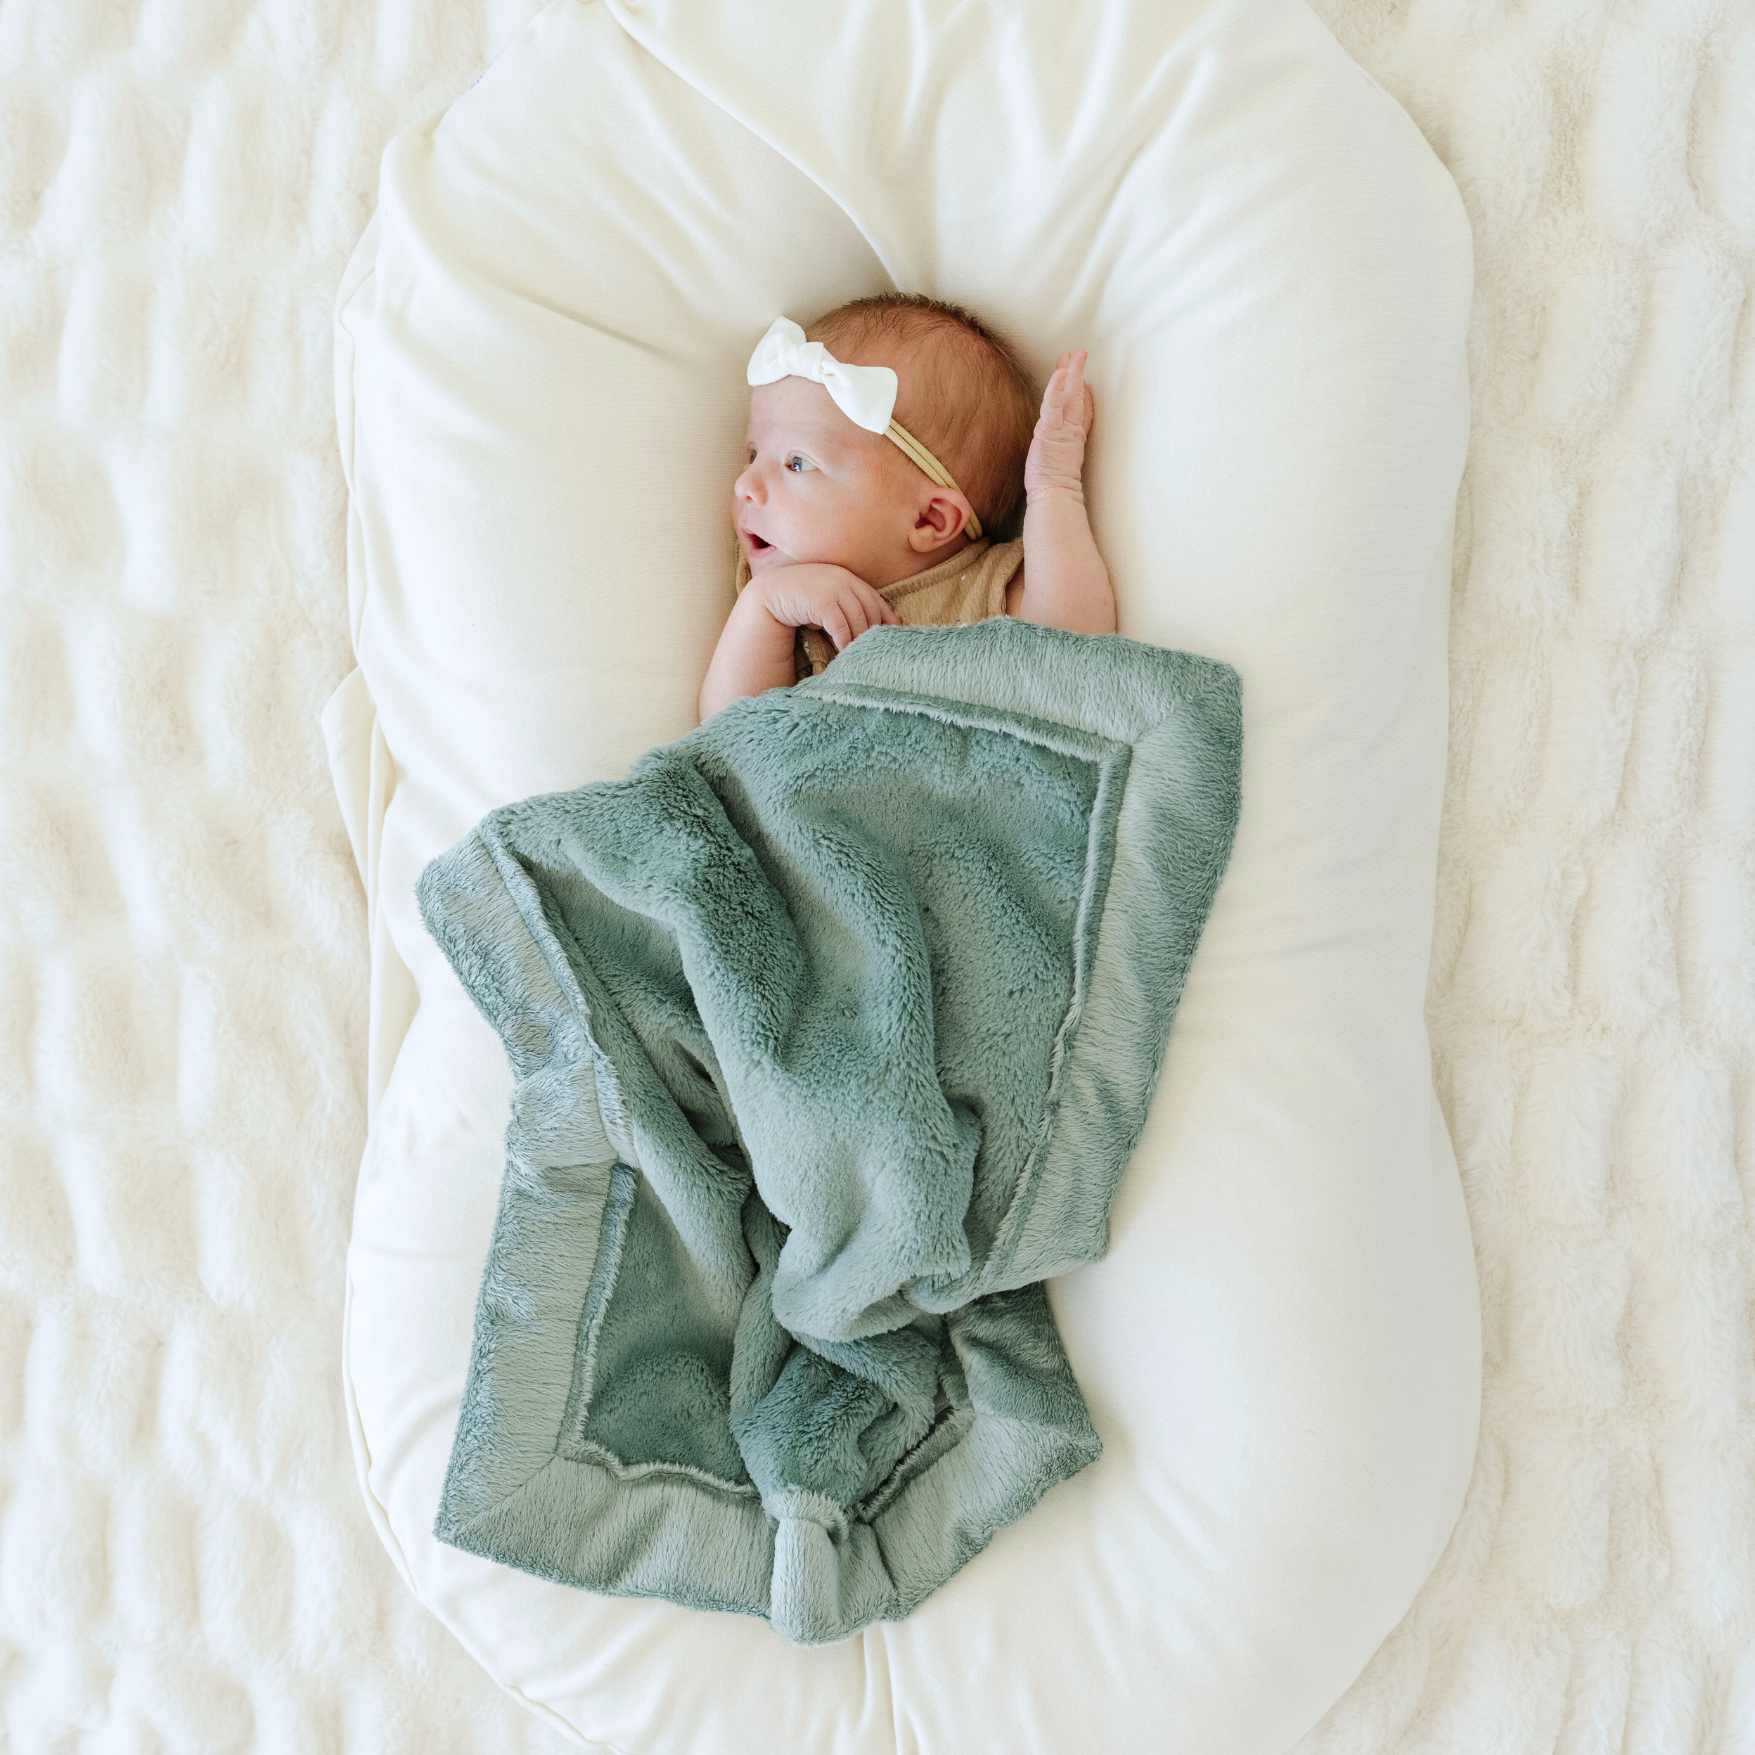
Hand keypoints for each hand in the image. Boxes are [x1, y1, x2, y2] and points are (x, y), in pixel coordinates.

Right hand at [757, 563, 900, 650]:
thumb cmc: (799, 599)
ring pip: (857, 620)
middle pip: (869, 611)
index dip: (886, 617)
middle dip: (872, 632)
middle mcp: (843, 579)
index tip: (894, 633)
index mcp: (847, 576)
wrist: (769, 593)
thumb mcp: (825, 597)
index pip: (874, 598)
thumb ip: (844, 604)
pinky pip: (840, 626)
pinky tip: (843, 652)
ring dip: (859, 640)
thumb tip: (866, 627)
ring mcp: (833, 588)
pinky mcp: (821, 602)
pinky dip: (844, 641)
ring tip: (860, 655)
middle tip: (874, 651)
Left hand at [1024, 349, 1094, 500]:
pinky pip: (1054, 403)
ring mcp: (1063, 429)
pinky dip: (1056, 387)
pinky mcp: (1051, 430)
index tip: (1085, 383)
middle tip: (1079, 355)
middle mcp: (1071, 431)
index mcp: (1072, 440)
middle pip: (1077, 397)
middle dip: (1078, 375)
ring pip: (1070, 395)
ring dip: (1073, 372)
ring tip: (1074, 354)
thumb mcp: (1058, 467)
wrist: (1054, 496)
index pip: (1082, 412)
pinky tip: (1060, 372)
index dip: (1085, 395)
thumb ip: (1058, 454)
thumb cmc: (1051, 488)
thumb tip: (1057, 452)